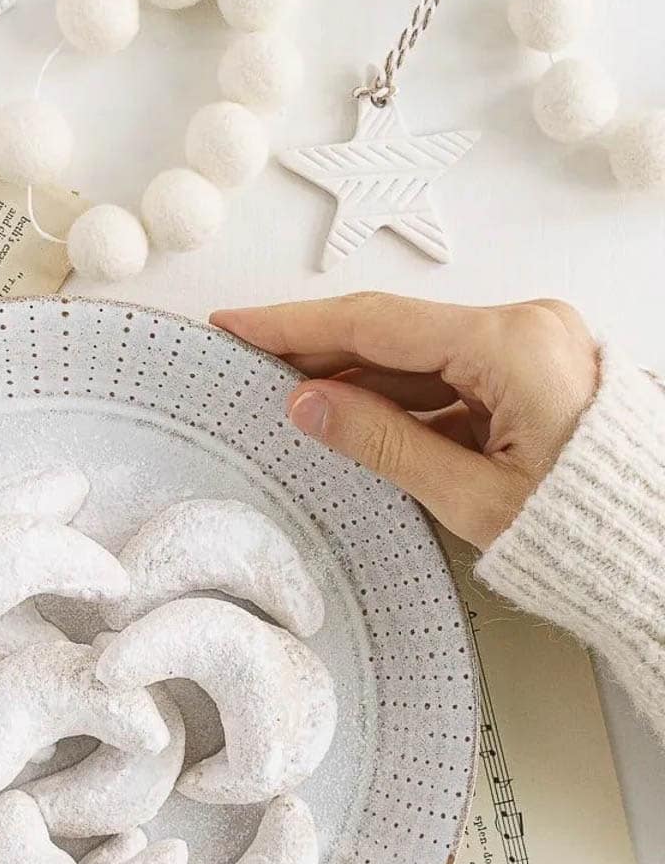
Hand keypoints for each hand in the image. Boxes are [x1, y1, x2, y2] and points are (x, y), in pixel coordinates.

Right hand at [211, 293, 599, 548]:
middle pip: (395, 334)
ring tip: (291, 403)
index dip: (296, 326)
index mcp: (512, 344)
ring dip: (360, 381)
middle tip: (248, 366)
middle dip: (320, 355)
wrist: (657, 540)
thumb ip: (383, 444)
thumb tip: (310, 405)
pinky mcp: (536, 368)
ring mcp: (533, 345)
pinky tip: (356, 419)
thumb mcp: (472, 497)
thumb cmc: (589, 526)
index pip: (376, 324)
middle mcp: (526, 327)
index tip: (239, 324)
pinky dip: (403, 398)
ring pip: (421, 356)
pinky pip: (452, 374)